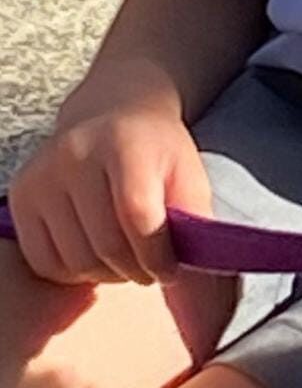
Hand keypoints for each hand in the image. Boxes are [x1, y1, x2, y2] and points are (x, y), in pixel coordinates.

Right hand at [6, 59, 212, 284]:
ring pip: (75, 260)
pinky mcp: (21, 197)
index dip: (157, 254)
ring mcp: (42, 176)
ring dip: (106, 274)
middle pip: (106, 244)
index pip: (138, 216)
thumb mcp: (187, 168)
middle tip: (149, 270)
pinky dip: (73, 272)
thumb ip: (194, 213)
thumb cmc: (155, 148)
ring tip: (126, 262)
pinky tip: (94, 256)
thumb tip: (192, 264)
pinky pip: (44, 262)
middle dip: (135, 269)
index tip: (171, 270)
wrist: (112, 113)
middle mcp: (76, 156)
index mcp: (125, 143)